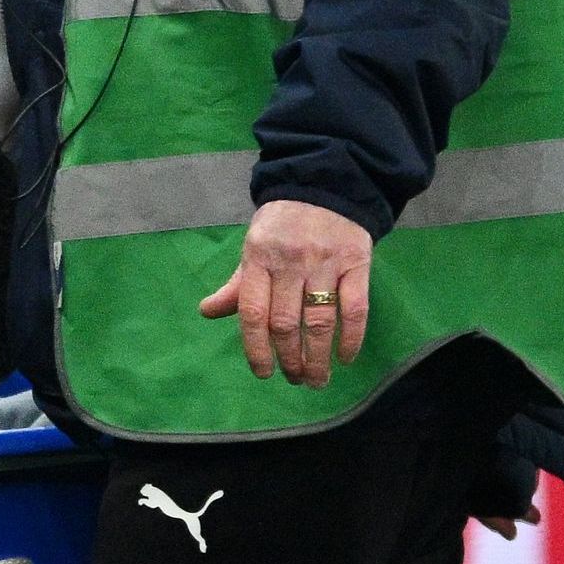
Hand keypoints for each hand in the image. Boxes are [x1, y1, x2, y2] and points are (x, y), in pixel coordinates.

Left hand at [198, 197, 375, 387]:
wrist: (325, 183)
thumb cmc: (282, 225)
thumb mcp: (253, 248)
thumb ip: (237, 285)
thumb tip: (207, 312)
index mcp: (258, 259)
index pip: (253, 313)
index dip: (256, 349)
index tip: (263, 372)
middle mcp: (290, 263)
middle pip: (287, 323)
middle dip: (289, 360)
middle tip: (294, 380)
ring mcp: (325, 264)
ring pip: (320, 321)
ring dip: (318, 358)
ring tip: (315, 379)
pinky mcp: (356, 263)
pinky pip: (355, 308)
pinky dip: (351, 338)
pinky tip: (345, 358)